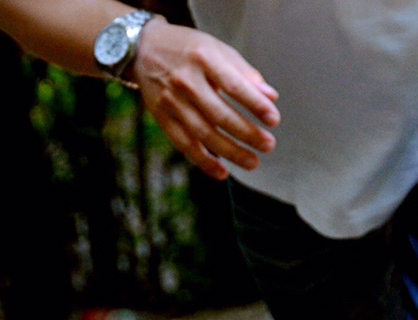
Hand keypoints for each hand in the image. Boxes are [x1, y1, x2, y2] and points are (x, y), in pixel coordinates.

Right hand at [133, 20, 278, 180]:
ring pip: (203, 133)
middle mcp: (185, 80)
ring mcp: (172, 101)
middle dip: (247, 133)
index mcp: (203, 58)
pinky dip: (203, 161)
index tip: (273, 119)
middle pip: (219, 114)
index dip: (255, 105)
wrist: (144, 49)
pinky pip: (184, 144)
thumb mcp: (217, 49)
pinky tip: (222, 172)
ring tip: (253, 161)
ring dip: (230, 152)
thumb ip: (244, 73)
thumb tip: (271, 97)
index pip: (233, 85)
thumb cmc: (188, 49)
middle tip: (268, 145)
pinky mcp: (162, 118)